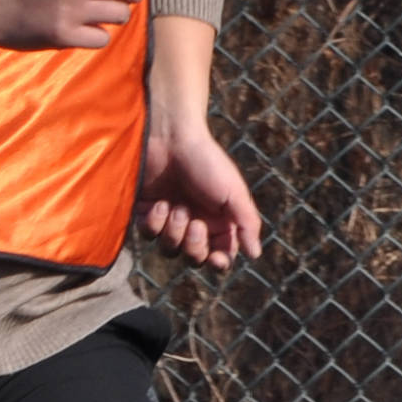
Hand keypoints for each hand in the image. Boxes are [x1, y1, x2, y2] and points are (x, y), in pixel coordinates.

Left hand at [136, 119, 265, 271]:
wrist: (171, 138)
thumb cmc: (207, 162)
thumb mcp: (234, 193)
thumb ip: (247, 224)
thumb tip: (255, 254)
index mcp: (220, 221)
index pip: (222, 255)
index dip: (219, 262)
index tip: (216, 259)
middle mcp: (196, 224)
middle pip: (194, 258)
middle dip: (194, 246)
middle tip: (194, 223)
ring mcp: (170, 220)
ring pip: (170, 250)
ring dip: (174, 232)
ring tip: (176, 207)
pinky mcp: (146, 213)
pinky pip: (148, 235)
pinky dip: (154, 223)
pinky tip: (159, 204)